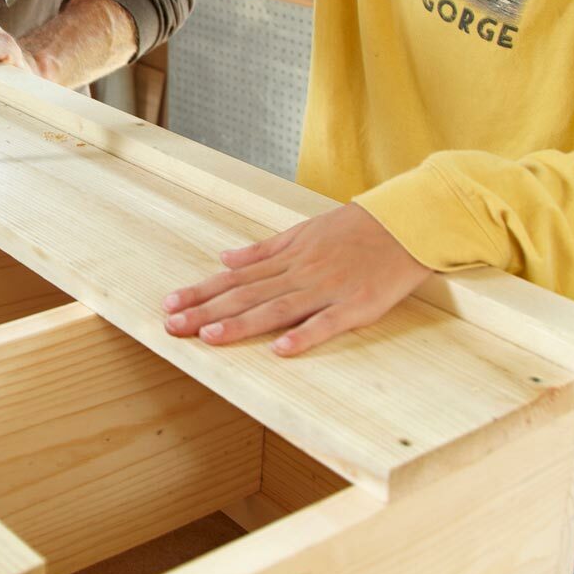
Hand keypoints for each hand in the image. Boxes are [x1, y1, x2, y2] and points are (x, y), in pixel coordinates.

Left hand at [162, 203, 433, 356]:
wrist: (405, 222)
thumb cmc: (353, 229)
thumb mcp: (302, 231)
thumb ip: (263, 250)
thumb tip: (225, 257)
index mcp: (286, 258)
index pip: (234, 278)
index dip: (201, 292)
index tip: (169, 304)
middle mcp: (300, 273)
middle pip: (246, 295)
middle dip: (206, 311)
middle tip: (171, 326)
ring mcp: (328, 289)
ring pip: (277, 309)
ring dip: (241, 324)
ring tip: (209, 337)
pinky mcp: (358, 305)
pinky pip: (327, 324)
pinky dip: (304, 336)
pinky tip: (280, 350)